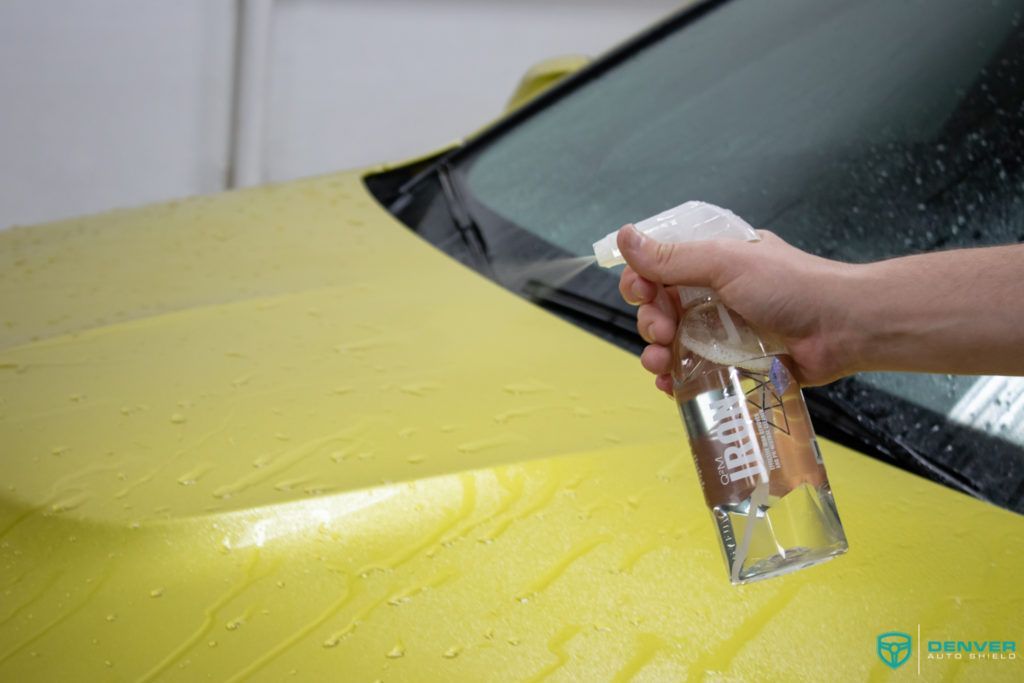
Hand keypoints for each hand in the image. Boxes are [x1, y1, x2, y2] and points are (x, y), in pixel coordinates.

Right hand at [615, 224, 861, 395]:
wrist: (844, 328)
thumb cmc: (790, 287)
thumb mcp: (726, 263)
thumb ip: (673, 257)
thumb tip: (624, 236)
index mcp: (712, 262)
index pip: (659, 268)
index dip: (642, 281)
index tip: (643, 293)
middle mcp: (713, 295)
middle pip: (659, 308)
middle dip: (650, 321)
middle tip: (663, 331)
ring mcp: (723, 332)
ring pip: (671, 344)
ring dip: (656, 353)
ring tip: (661, 363)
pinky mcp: (733, 365)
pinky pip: (693, 372)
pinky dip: (675, 379)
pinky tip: (668, 385)